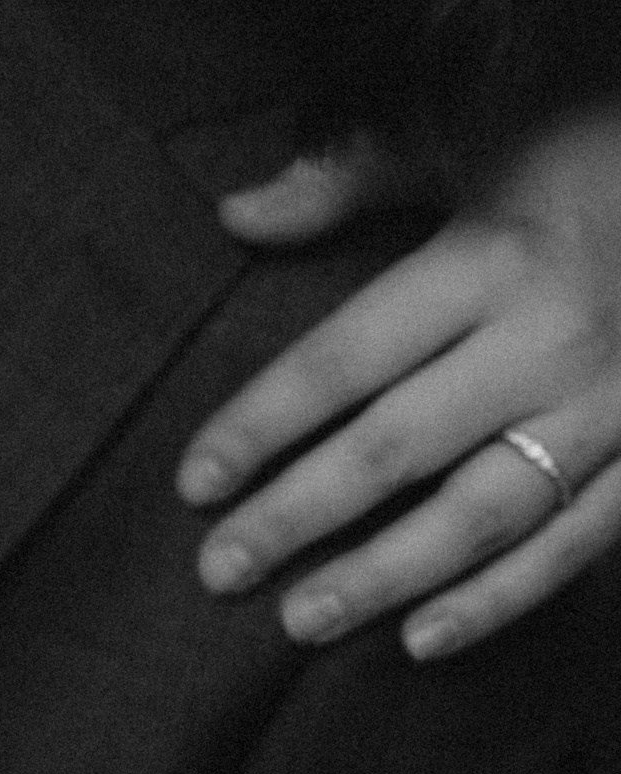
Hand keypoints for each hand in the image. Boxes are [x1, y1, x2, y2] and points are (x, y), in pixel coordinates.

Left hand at [178, 118, 620, 656]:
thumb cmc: (571, 152)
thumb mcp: (460, 134)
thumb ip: (345, 177)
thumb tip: (234, 212)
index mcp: (488, 259)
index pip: (345, 360)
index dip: (261, 424)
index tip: (194, 481)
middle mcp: (548, 340)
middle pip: (396, 447)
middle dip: (297, 516)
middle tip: (218, 571)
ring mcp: (611, 406)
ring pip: (481, 513)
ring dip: (385, 576)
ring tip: (300, 620)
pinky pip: (575, 543)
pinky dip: (501, 600)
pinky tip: (423, 640)